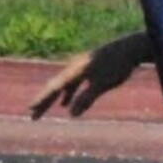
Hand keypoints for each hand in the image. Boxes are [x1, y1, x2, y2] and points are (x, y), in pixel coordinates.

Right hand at [28, 31, 149, 119]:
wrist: (131, 47)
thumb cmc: (118, 65)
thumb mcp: (103, 83)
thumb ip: (87, 98)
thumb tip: (71, 115)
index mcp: (76, 70)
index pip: (55, 87)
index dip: (42, 99)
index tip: (30, 109)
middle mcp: (75, 67)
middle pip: (56, 86)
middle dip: (44, 101)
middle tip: (32, 116)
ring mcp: (82, 67)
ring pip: (63, 85)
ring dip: (54, 99)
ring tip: (42, 111)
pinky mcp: (89, 68)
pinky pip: (72, 84)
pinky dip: (67, 94)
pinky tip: (67, 104)